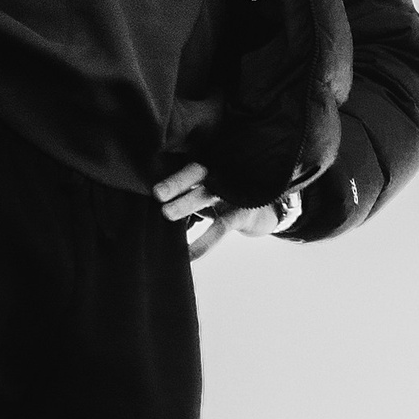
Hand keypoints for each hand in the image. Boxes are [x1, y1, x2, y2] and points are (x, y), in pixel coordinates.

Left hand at [154, 162, 299, 259]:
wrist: (268, 212)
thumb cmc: (228, 200)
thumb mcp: (209, 192)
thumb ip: (188, 193)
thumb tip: (156, 204)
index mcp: (210, 167)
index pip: (187, 164)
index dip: (169, 170)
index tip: (151, 178)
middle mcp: (222, 175)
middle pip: (196, 172)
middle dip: (176, 182)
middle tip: (157, 193)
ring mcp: (234, 192)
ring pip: (206, 195)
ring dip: (186, 203)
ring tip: (166, 214)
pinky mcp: (243, 213)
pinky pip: (221, 227)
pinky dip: (204, 242)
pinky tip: (191, 254)